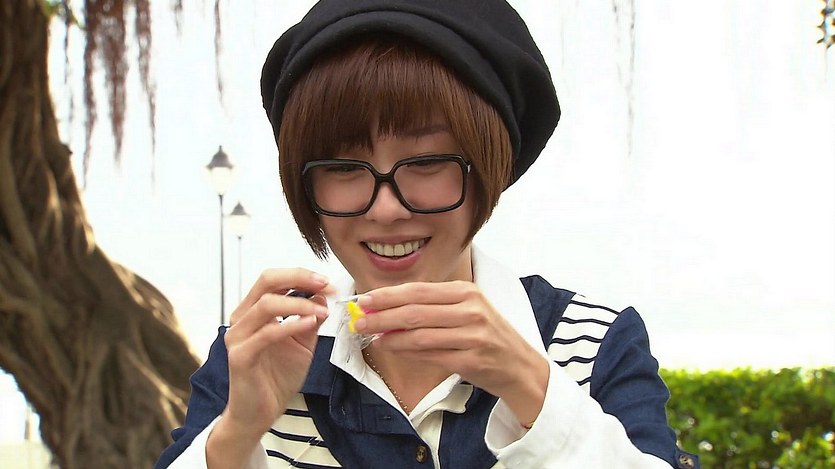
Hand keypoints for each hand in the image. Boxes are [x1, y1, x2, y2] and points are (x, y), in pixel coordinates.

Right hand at [221, 268, 332, 437]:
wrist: (258, 413)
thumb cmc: (277, 377)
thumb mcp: (302, 343)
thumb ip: (310, 320)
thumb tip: (323, 296)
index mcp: (253, 311)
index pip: (274, 279)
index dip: (302, 275)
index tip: (328, 282)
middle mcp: (241, 319)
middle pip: (266, 281)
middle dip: (299, 277)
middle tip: (325, 284)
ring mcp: (238, 337)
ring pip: (266, 305)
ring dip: (299, 303)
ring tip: (322, 310)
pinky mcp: (240, 357)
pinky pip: (266, 334)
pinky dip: (290, 325)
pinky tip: (311, 323)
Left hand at [354, 281, 548, 424]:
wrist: (519, 366)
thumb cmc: (487, 336)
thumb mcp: (467, 310)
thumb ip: (431, 308)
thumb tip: (387, 309)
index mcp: (466, 292)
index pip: (418, 291)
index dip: (388, 296)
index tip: (365, 300)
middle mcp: (470, 311)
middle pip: (415, 312)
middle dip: (382, 316)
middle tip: (359, 321)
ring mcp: (472, 336)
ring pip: (419, 335)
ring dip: (390, 337)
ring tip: (371, 336)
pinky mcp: (471, 360)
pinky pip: (430, 355)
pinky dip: (406, 352)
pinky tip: (392, 349)